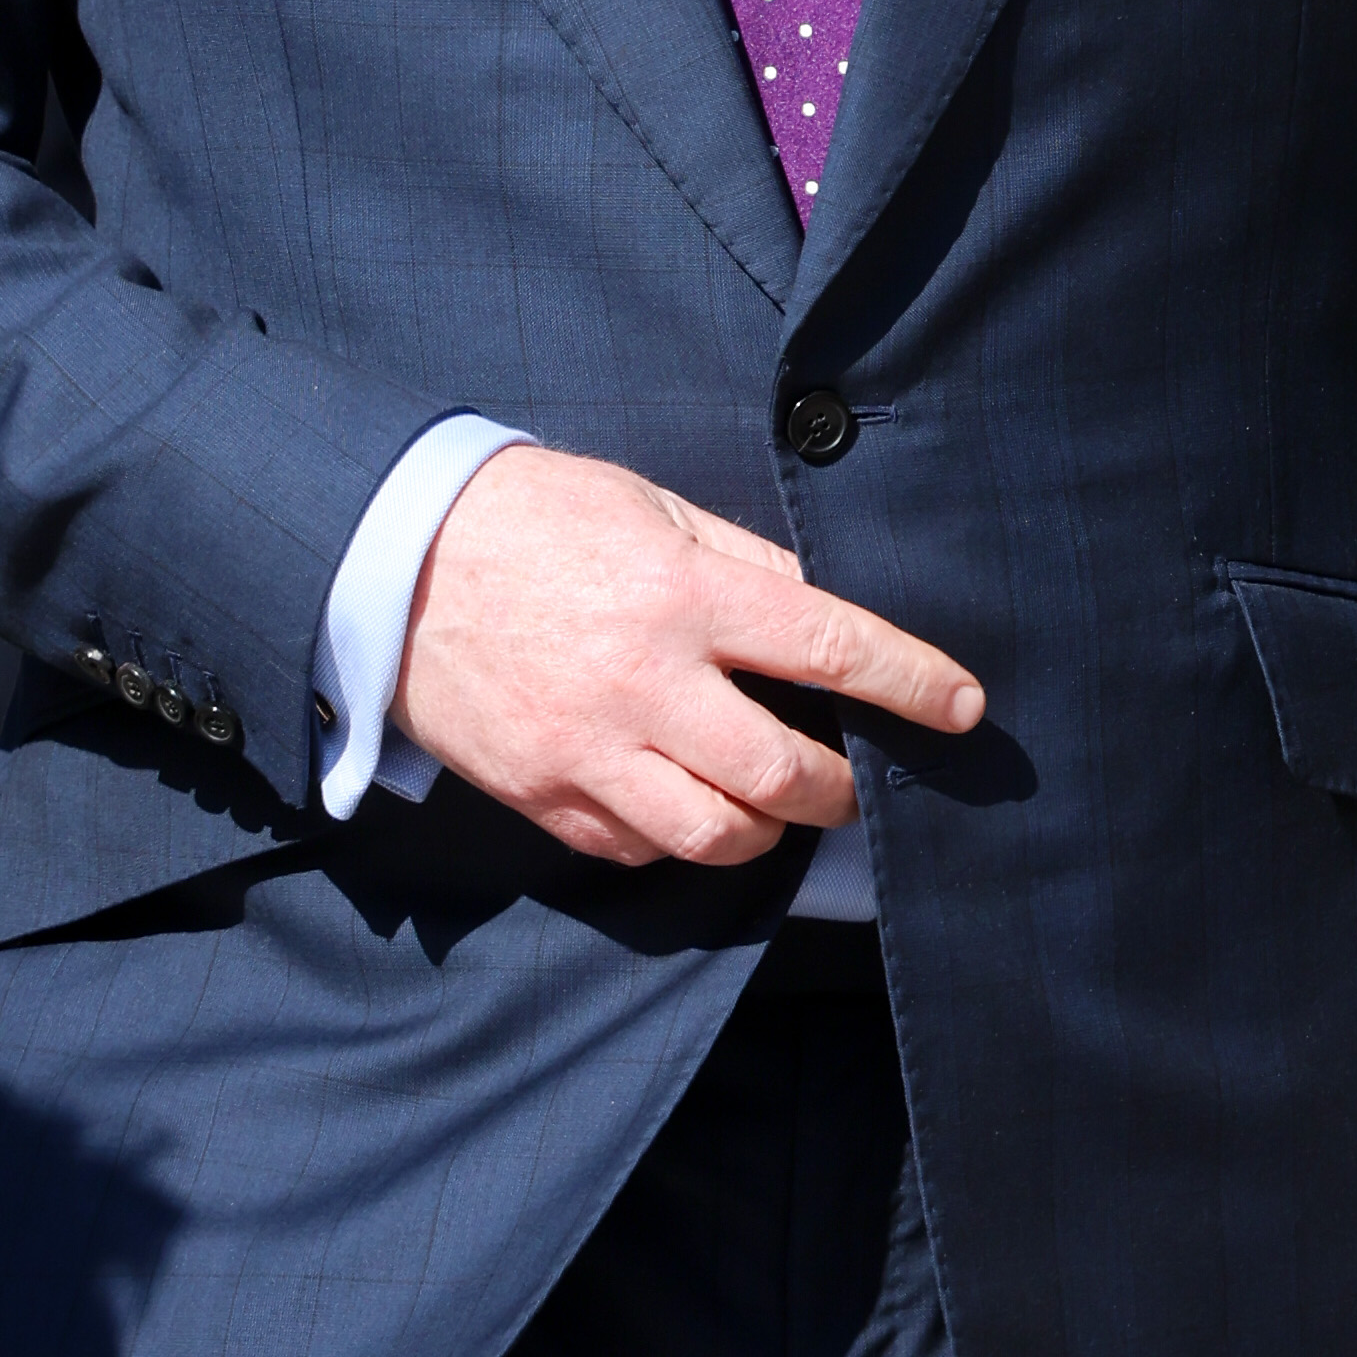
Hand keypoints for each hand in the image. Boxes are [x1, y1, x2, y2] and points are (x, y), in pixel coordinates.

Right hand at [393, 443, 983, 868]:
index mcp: (679, 593)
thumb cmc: (535, 516)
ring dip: (768, 827)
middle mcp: (642, 681)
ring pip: (720, 837)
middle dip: (841, 786)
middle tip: (850, 771)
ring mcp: (588, 749)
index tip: (964, 706)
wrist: (392, 556)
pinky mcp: (543, 795)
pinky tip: (682, 797)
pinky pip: (641, 851)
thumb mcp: (650, 506)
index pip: (826, 647)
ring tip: (773, 796)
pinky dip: (679, 837)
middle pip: (784, 775)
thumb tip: (828, 604)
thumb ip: (744, 562)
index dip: (910, 682)